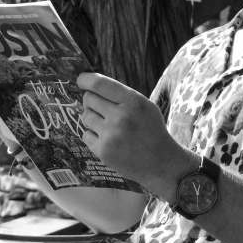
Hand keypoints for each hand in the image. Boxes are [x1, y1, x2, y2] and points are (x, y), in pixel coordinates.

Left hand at [77, 72, 193, 200]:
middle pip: (89, 98)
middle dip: (92, 101)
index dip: (86, 79)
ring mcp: (110, 135)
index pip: (99, 84)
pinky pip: (85, 135)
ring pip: (86, 116)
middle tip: (102, 108)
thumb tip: (92, 86)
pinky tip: (107, 139)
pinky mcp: (103, 151)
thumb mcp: (145, 105)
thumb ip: (122, 95)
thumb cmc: (152, 131)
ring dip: (93, 119)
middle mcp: (120, 116)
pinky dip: (93, 136)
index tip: (81, 79)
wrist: (161, 163)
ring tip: (108, 126)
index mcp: (133, 101)